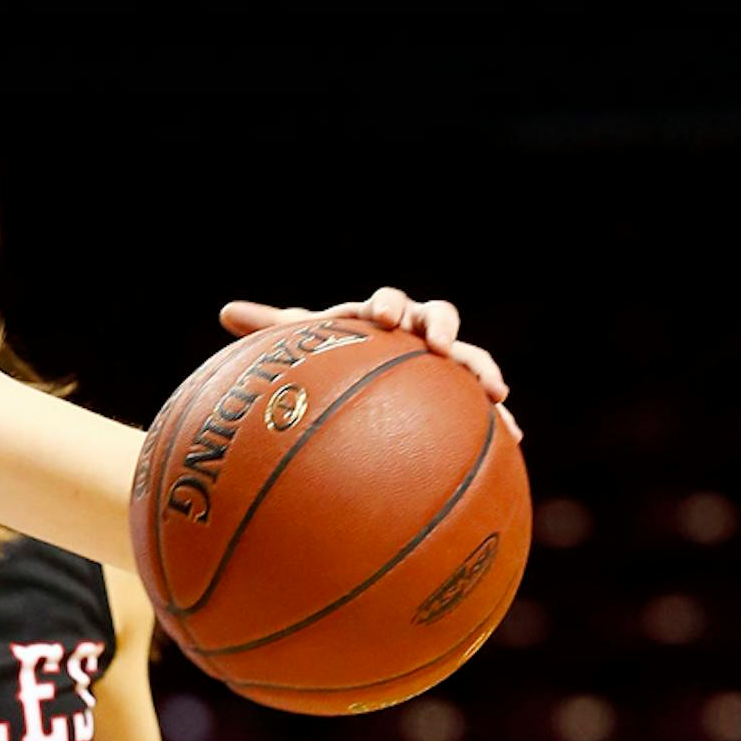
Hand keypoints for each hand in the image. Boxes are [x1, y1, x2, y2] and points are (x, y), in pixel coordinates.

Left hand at [220, 286, 520, 440]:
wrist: (368, 390)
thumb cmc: (335, 362)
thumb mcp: (306, 349)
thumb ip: (273, 330)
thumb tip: (226, 311)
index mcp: (383, 319)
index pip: (387, 302)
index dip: (384, 306)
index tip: (376, 318)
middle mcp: (418, 335)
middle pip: (438, 317)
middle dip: (437, 326)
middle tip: (432, 342)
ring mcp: (445, 365)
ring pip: (470, 357)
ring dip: (480, 367)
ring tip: (492, 389)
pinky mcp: (463, 398)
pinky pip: (486, 406)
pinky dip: (502, 418)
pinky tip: (515, 439)